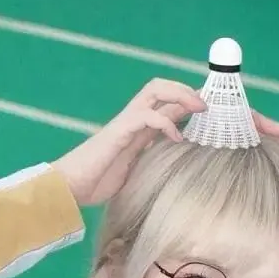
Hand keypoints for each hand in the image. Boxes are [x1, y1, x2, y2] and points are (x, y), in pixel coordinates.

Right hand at [53, 78, 206, 206]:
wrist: (68, 188)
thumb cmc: (97, 184)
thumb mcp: (135, 173)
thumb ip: (151, 164)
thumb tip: (176, 171)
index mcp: (137, 130)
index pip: (164, 105)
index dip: (186, 102)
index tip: (210, 109)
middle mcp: (132, 121)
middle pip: (160, 88)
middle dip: (186, 90)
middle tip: (208, 103)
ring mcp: (125, 124)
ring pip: (154, 92)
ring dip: (180, 95)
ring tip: (199, 108)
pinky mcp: (118, 132)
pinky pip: (146, 117)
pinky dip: (164, 122)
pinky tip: (176, 137)